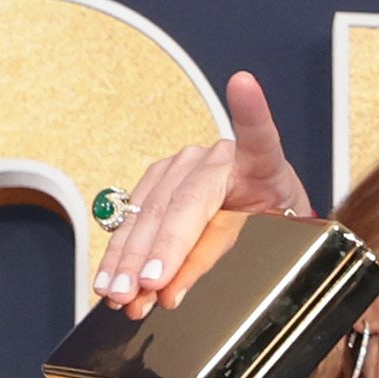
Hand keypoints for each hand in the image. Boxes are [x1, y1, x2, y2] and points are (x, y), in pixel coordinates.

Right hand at [93, 69, 315, 312]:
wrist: (266, 221)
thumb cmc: (273, 230)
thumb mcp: (267, 246)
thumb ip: (220, 258)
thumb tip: (170, 290)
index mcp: (260, 162)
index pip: (258, 136)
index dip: (252, 110)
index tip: (243, 85)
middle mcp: (216, 156)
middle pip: (184, 200)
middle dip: (158, 248)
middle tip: (142, 286)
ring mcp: (183, 166)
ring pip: (151, 211)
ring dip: (128, 256)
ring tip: (116, 292)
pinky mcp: (160, 183)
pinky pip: (135, 217)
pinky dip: (119, 253)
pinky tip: (105, 275)